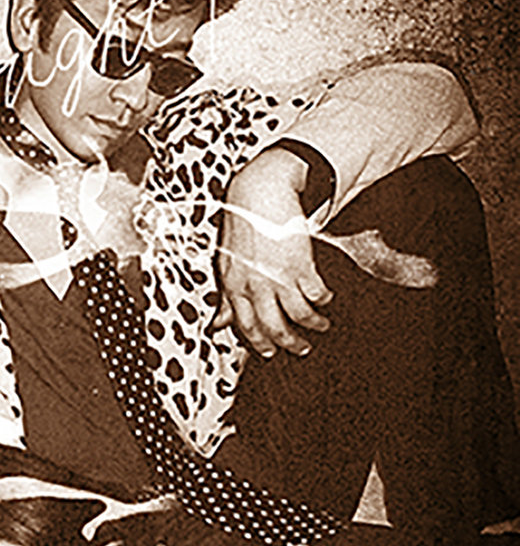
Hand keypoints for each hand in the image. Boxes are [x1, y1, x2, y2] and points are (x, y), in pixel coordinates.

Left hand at [214, 147, 332, 356]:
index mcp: (233, 285)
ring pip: (298, 315)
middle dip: (289, 343)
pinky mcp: (301, 263)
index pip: (245, 325)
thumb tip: (218, 325)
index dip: (259, 343)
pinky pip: (316, 292)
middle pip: (273, 327)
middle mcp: (254, 285)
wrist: (259, 192)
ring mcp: (278, 275)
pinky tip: (326, 298)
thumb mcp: (226, 264)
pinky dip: (323, 299)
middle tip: (301, 349)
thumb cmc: (241, 226)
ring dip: (313, 325)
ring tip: (321, 326)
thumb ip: (226, 297)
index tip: (270, 353)